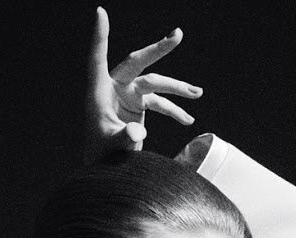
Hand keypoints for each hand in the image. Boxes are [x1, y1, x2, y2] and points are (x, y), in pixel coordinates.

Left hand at [85, 7, 202, 161]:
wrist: (107, 164)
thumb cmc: (102, 153)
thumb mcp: (111, 146)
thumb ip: (123, 138)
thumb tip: (137, 133)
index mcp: (100, 89)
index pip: (98, 56)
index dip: (100, 35)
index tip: (100, 12)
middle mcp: (114, 86)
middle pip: (137, 62)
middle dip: (159, 49)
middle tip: (178, 35)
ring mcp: (127, 93)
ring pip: (155, 84)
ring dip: (177, 88)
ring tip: (198, 94)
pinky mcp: (138, 104)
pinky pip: (159, 102)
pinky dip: (174, 111)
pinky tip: (187, 120)